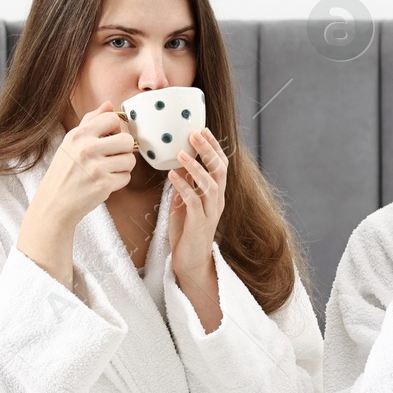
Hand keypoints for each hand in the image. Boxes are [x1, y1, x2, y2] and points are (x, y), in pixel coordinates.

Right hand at [29, 100, 135, 230]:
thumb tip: (109, 104)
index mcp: (78, 135)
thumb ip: (90, 121)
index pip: (112, 119)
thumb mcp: (71, 142)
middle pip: (127, 140)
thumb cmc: (64, 171)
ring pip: (130, 160)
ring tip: (107, 170)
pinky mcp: (103, 185)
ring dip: (123, 167)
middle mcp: (87, 149)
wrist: (54, 203)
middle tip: (111, 157)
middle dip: (124, 150)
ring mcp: (96, 167)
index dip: (116, 129)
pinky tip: (104, 182)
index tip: (109, 139)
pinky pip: (126, 177)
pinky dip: (119, 181)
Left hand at [167, 127, 228, 280]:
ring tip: (180, 153)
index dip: (213, 147)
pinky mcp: (199, 224)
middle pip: (220, 170)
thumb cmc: (187, 233)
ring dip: (195, 167)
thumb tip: (180, 166)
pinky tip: (172, 177)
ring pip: (210, 184)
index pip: (220, 165)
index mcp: (216, 195)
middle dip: (208, 150)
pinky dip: (183, 187)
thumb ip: (187, 186)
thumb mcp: (186, 204)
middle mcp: (218, 201)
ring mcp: (211, 213)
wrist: (190, 262)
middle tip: (194, 133)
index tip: (202, 130)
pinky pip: (193, 202)